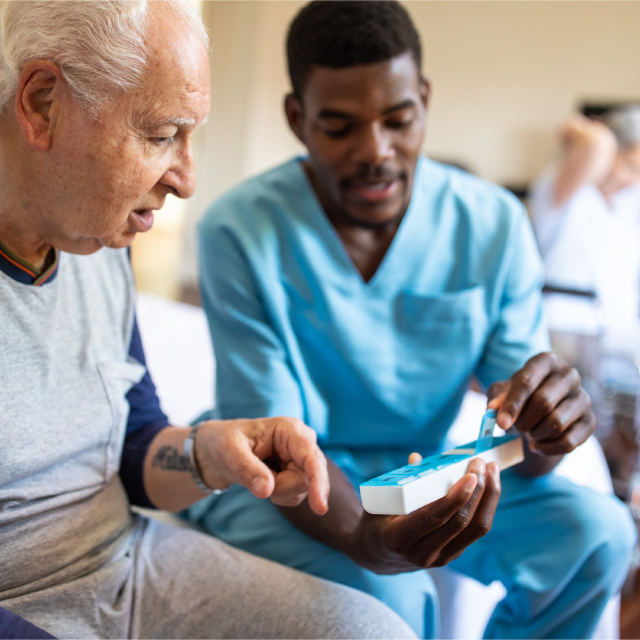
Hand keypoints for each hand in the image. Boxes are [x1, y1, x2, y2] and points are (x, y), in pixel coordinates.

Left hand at [194, 417, 328, 514]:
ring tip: (258, 475)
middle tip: (256, 481)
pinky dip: (279, 494)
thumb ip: (247, 469)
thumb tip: (267, 490)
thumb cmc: (226, 443)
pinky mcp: (301, 472)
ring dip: (278, 491)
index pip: (311, 458)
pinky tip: (266, 480)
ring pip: (301, 490)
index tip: (320, 508)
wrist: (223, 450)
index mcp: (290, 430)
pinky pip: (296, 495)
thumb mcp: (229, 452)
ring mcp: (303, 458)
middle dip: (282, 488)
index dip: (318, 481)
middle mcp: (303, 442)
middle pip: (307, 479)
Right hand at [345, 457, 500, 573]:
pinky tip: (488, 488)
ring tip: (493, 472)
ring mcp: (440, 558)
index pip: (434, 518)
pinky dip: (485, 508)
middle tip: (481, 463)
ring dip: (488, 498)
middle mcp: (422, 554)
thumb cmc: (375, 522)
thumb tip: (418, 458)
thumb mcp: (378, 502)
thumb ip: (398, 482)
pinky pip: (474, 532)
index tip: (470, 475)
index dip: (455, 497)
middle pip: (460, 523)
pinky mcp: (452, 555)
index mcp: (399, 539)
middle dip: (477, 491)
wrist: (377, 556)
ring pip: (475, 530)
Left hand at [487, 352, 594, 456]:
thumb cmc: (519, 398)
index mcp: (545, 361)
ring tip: (528, 434)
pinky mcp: (590, 421)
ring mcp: (583, 397)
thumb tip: (493, 409)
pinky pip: (568, 442)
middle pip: (543, 402)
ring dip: (535, 434)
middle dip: (524, 421)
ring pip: (556, 423)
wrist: (540, 413)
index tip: (500, 424)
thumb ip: (496, 398)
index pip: (527, 382)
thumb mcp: (502, 393)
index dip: (512, 405)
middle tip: (516, 428)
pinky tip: (536, 446)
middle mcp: (569, 375)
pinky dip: (547, 448)